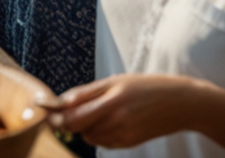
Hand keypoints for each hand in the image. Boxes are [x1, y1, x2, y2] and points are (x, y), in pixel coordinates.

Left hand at [48, 74, 210, 149]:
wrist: (184, 104)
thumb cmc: (147, 86)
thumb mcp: (116, 81)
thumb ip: (87, 93)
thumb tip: (62, 101)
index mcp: (111, 100)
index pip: (72, 114)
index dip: (53, 112)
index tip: (40, 107)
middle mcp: (117, 120)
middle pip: (77, 128)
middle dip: (64, 121)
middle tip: (59, 113)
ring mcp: (124, 134)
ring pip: (89, 136)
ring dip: (82, 128)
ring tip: (92, 113)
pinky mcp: (130, 143)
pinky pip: (104, 142)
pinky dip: (98, 134)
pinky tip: (107, 122)